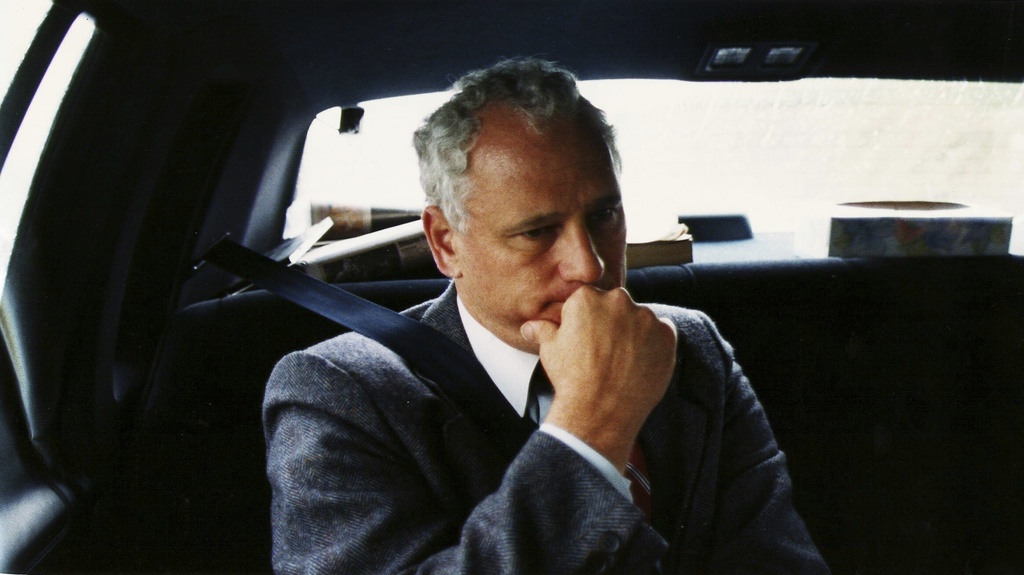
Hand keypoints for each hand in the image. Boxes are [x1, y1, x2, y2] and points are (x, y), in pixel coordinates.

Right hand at [520, 286, 676, 470]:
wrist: (600, 411)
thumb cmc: (572, 379)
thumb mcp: (549, 350)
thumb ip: (543, 330)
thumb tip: (530, 326)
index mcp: (587, 298)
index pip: (590, 299)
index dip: (588, 320)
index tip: (587, 338)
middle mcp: (618, 300)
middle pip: (617, 305)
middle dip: (613, 322)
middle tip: (605, 351)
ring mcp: (645, 317)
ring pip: (641, 319)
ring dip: (635, 333)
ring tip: (623, 361)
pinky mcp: (666, 335)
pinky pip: (663, 333)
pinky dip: (655, 345)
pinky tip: (640, 363)